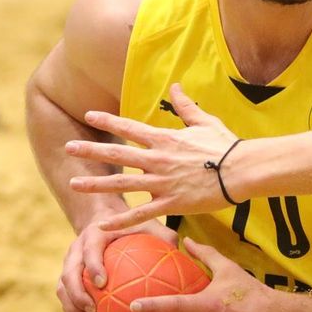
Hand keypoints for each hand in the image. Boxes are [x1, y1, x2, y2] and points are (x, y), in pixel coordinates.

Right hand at [56, 218, 177, 311]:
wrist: (103, 220)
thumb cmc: (132, 227)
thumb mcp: (148, 225)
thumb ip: (163, 236)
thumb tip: (182, 252)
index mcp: (95, 235)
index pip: (89, 250)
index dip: (93, 266)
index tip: (102, 283)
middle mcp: (77, 249)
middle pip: (69, 273)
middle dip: (77, 294)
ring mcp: (70, 265)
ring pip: (62, 288)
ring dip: (72, 308)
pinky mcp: (68, 278)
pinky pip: (65, 299)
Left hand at [66, 84, 240, 230]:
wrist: (243, 170)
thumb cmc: (226, 145)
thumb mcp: (204, 121)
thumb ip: (186, 106)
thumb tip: (176, 85)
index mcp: (165, 139)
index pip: (129, 127)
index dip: (107, 120)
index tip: (88, 116)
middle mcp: (158, 159)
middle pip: (117, 153)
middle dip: (90, 150)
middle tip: (68, 147)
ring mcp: (162, 182)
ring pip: (122, 183)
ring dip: (96, 183)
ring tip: (74, 183)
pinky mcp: (171, 203)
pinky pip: (140, 213)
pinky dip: (121, 220)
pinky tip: (102, 225)